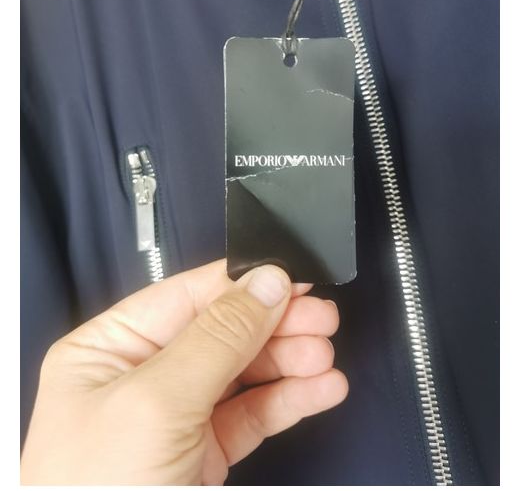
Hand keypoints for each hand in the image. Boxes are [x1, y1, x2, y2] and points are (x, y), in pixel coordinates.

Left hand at [21, 259, 347, 484]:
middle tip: (321, 318)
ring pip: (244, 371)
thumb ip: (215, 339)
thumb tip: (262, 284)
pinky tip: (319, 389)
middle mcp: (141, 376)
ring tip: (324, 359)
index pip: (187, 296)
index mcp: (109, 349)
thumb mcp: (155, 404)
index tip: (290, 278)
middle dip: (275, 323)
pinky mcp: (203, 452)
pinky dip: (289, 400)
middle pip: (223, 331)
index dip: (243, 284)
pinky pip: (254, 412)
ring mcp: (175, 415)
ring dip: (289, 361)